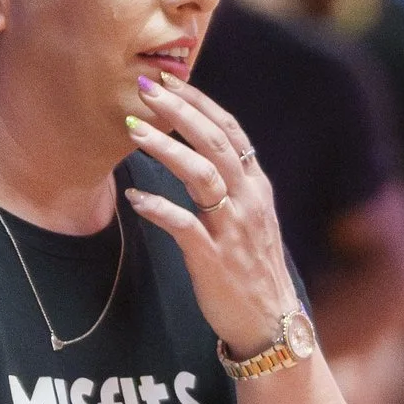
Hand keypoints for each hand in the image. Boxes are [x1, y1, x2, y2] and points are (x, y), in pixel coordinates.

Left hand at [121, 72, 295, 353]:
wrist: (270, 323)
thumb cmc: (252, 269)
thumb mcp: (250, 218)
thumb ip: (231, 184)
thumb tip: (199, 151)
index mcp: (256, 187)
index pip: (229, 131)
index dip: (198, 102)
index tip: (168, 80)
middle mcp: (248, 202)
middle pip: (214, 143)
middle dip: (179, 112)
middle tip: (145, 89)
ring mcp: (233, 230)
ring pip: (201, 176)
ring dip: (166, 149)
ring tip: (132, 130)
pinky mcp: (214, 260)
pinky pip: (184, 226)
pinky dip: (158, 207)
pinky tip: (134, 196)